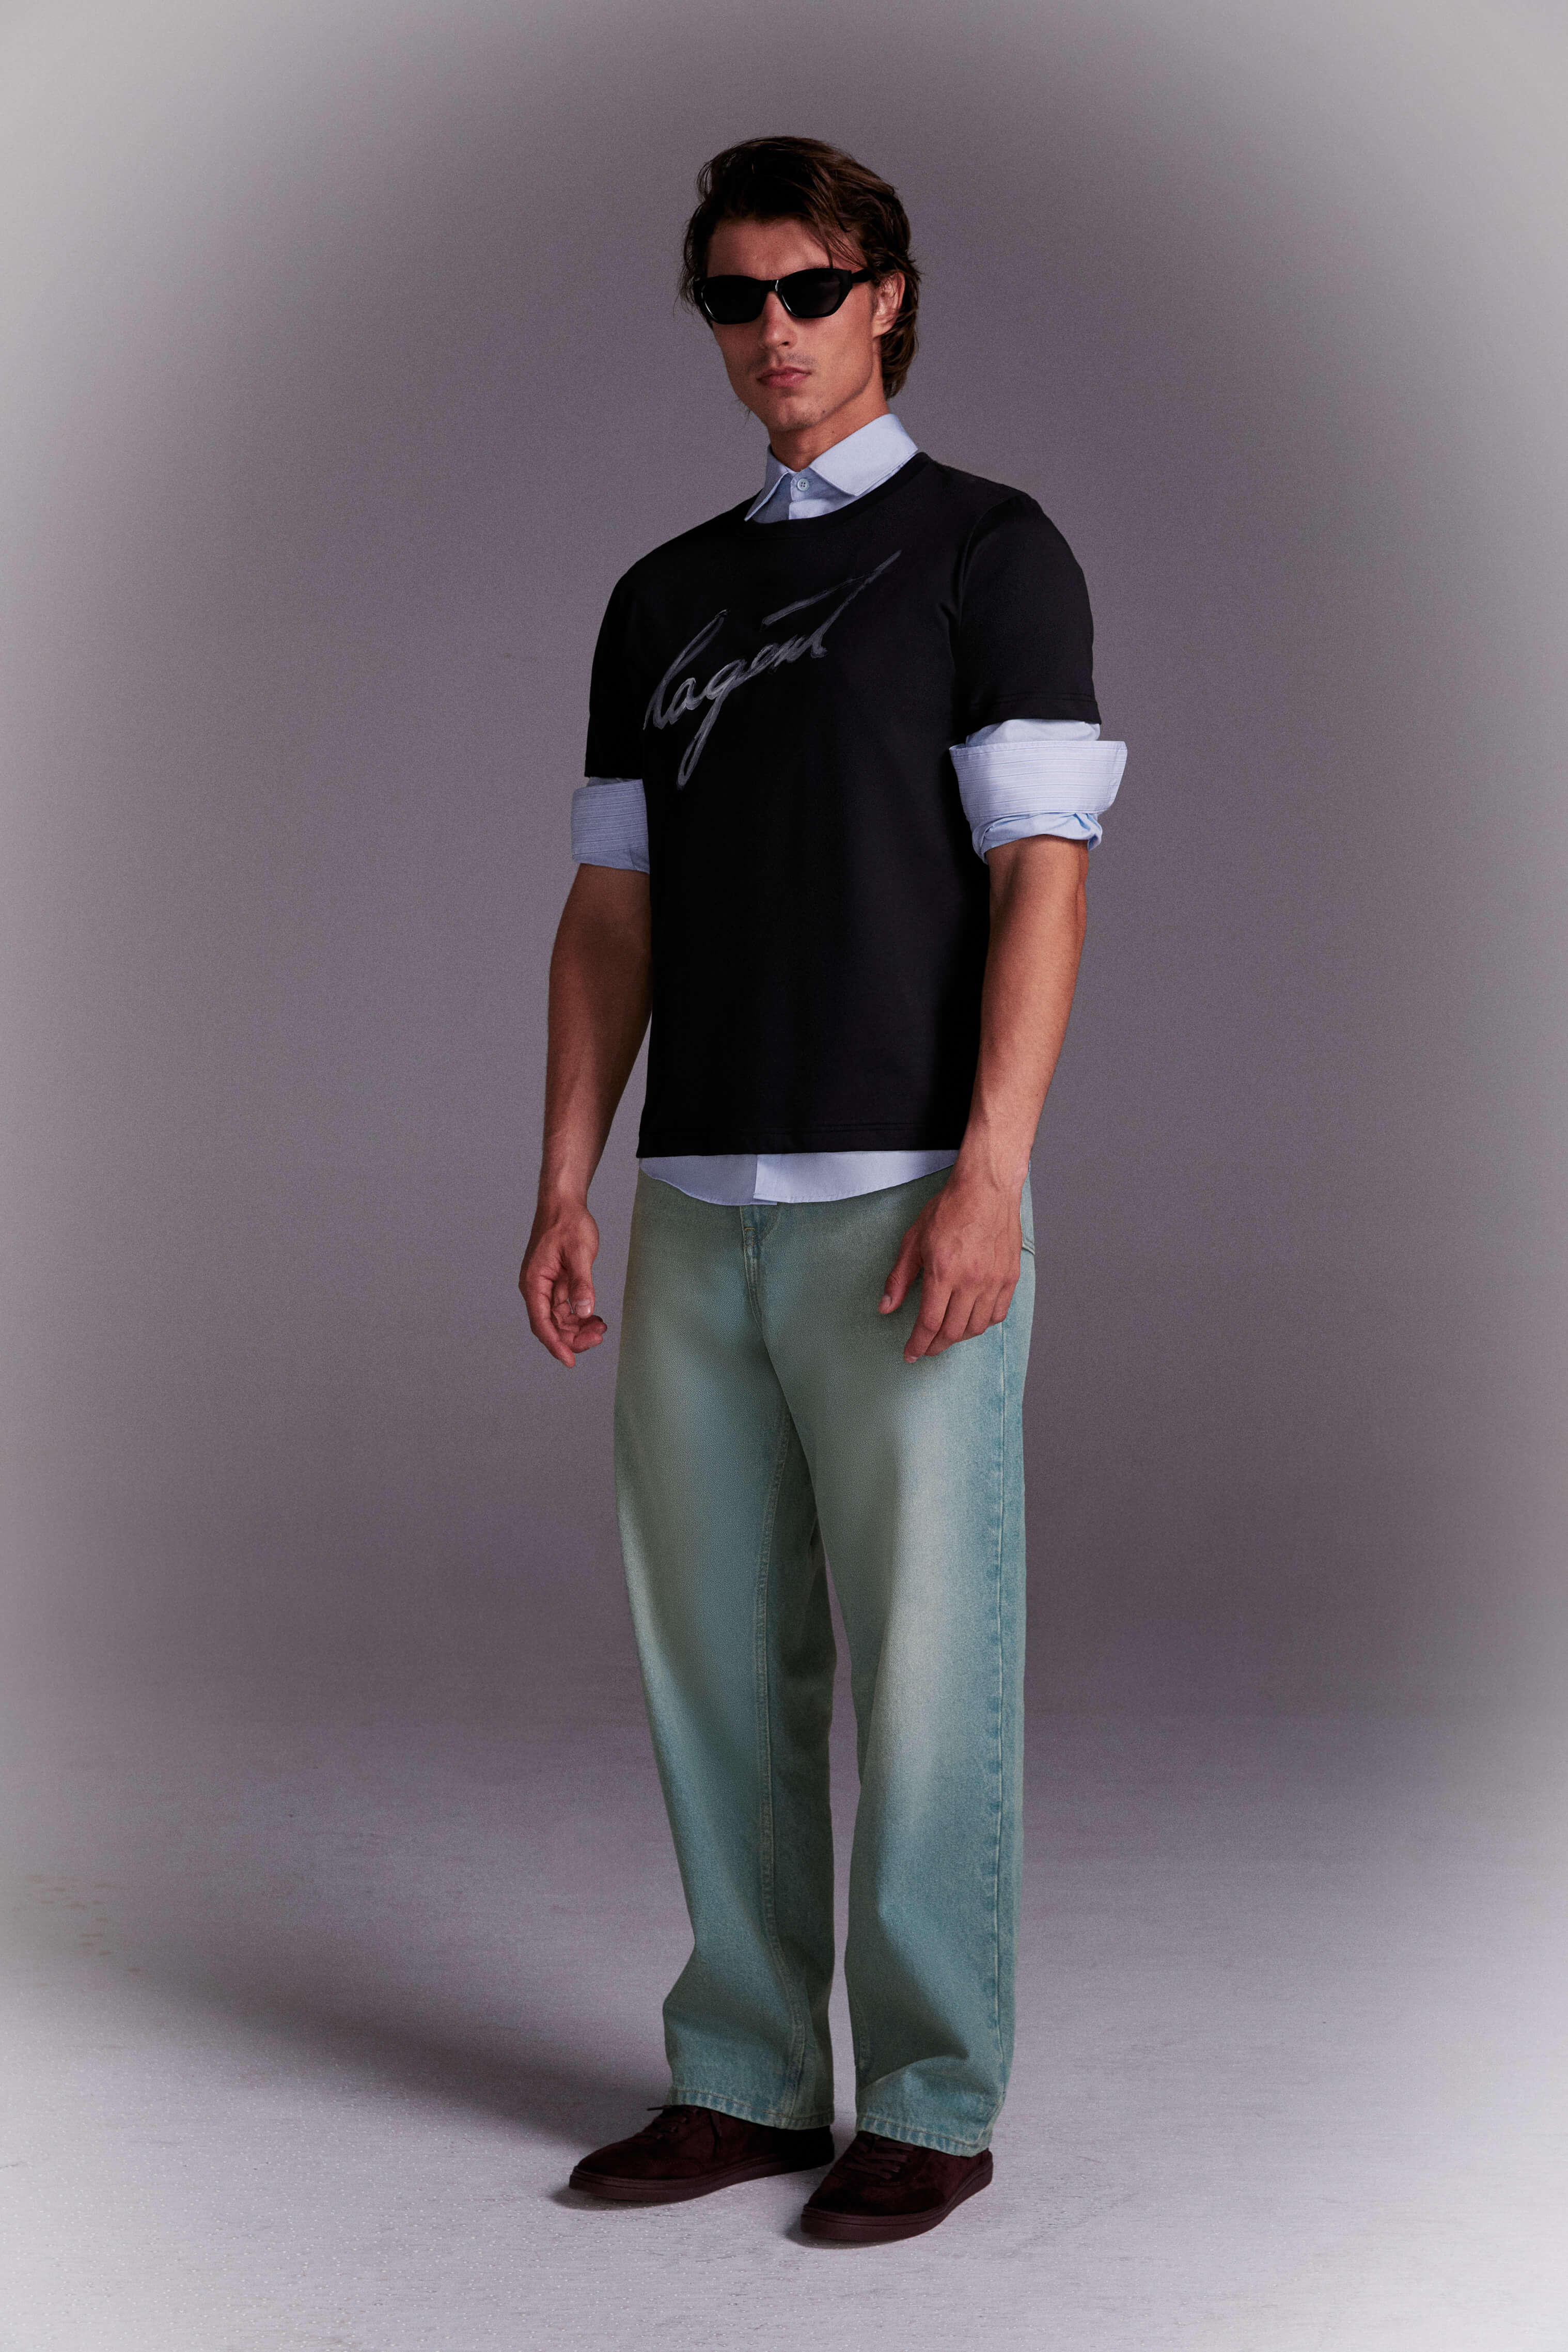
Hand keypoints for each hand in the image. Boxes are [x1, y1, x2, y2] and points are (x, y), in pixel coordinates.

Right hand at [520, 1197, 606, 1368]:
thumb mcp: (578, 1253)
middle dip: (573, 1337)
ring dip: (578, 1328)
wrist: (563, 1202)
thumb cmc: (567, 1223)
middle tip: (598, 1338)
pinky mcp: (556, 1283)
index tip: (570, 1360)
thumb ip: (582, 1284)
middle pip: (551, 1325)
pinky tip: (596, 1319)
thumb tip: (585, 1311)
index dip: (555, 1344)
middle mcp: (536, 1288)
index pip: (542, 1322)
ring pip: (560, 1319)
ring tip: (601, 1329)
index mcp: (534, 1282)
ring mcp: (546, 1286)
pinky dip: (580, 1316)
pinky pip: (566, 1308)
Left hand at [879, 1174, 1021, 1362]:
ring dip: (958, 1338)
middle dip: (935, 1346)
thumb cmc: (950, 1209)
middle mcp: (971, 1281)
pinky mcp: (1009, 1277)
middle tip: (925, 1348)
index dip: (918, 1344)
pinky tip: (971, 1321)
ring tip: (946, 1336)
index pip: (929, 1324)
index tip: (910, 1354)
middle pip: (953, 1332)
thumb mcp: (913, 1240)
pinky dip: (982, 1324)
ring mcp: (994, 1281)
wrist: (987, 1189)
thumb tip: (886, 1307)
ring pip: (976, 1327)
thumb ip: (899, 1277)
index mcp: (944, 1272)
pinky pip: (997, 1314)